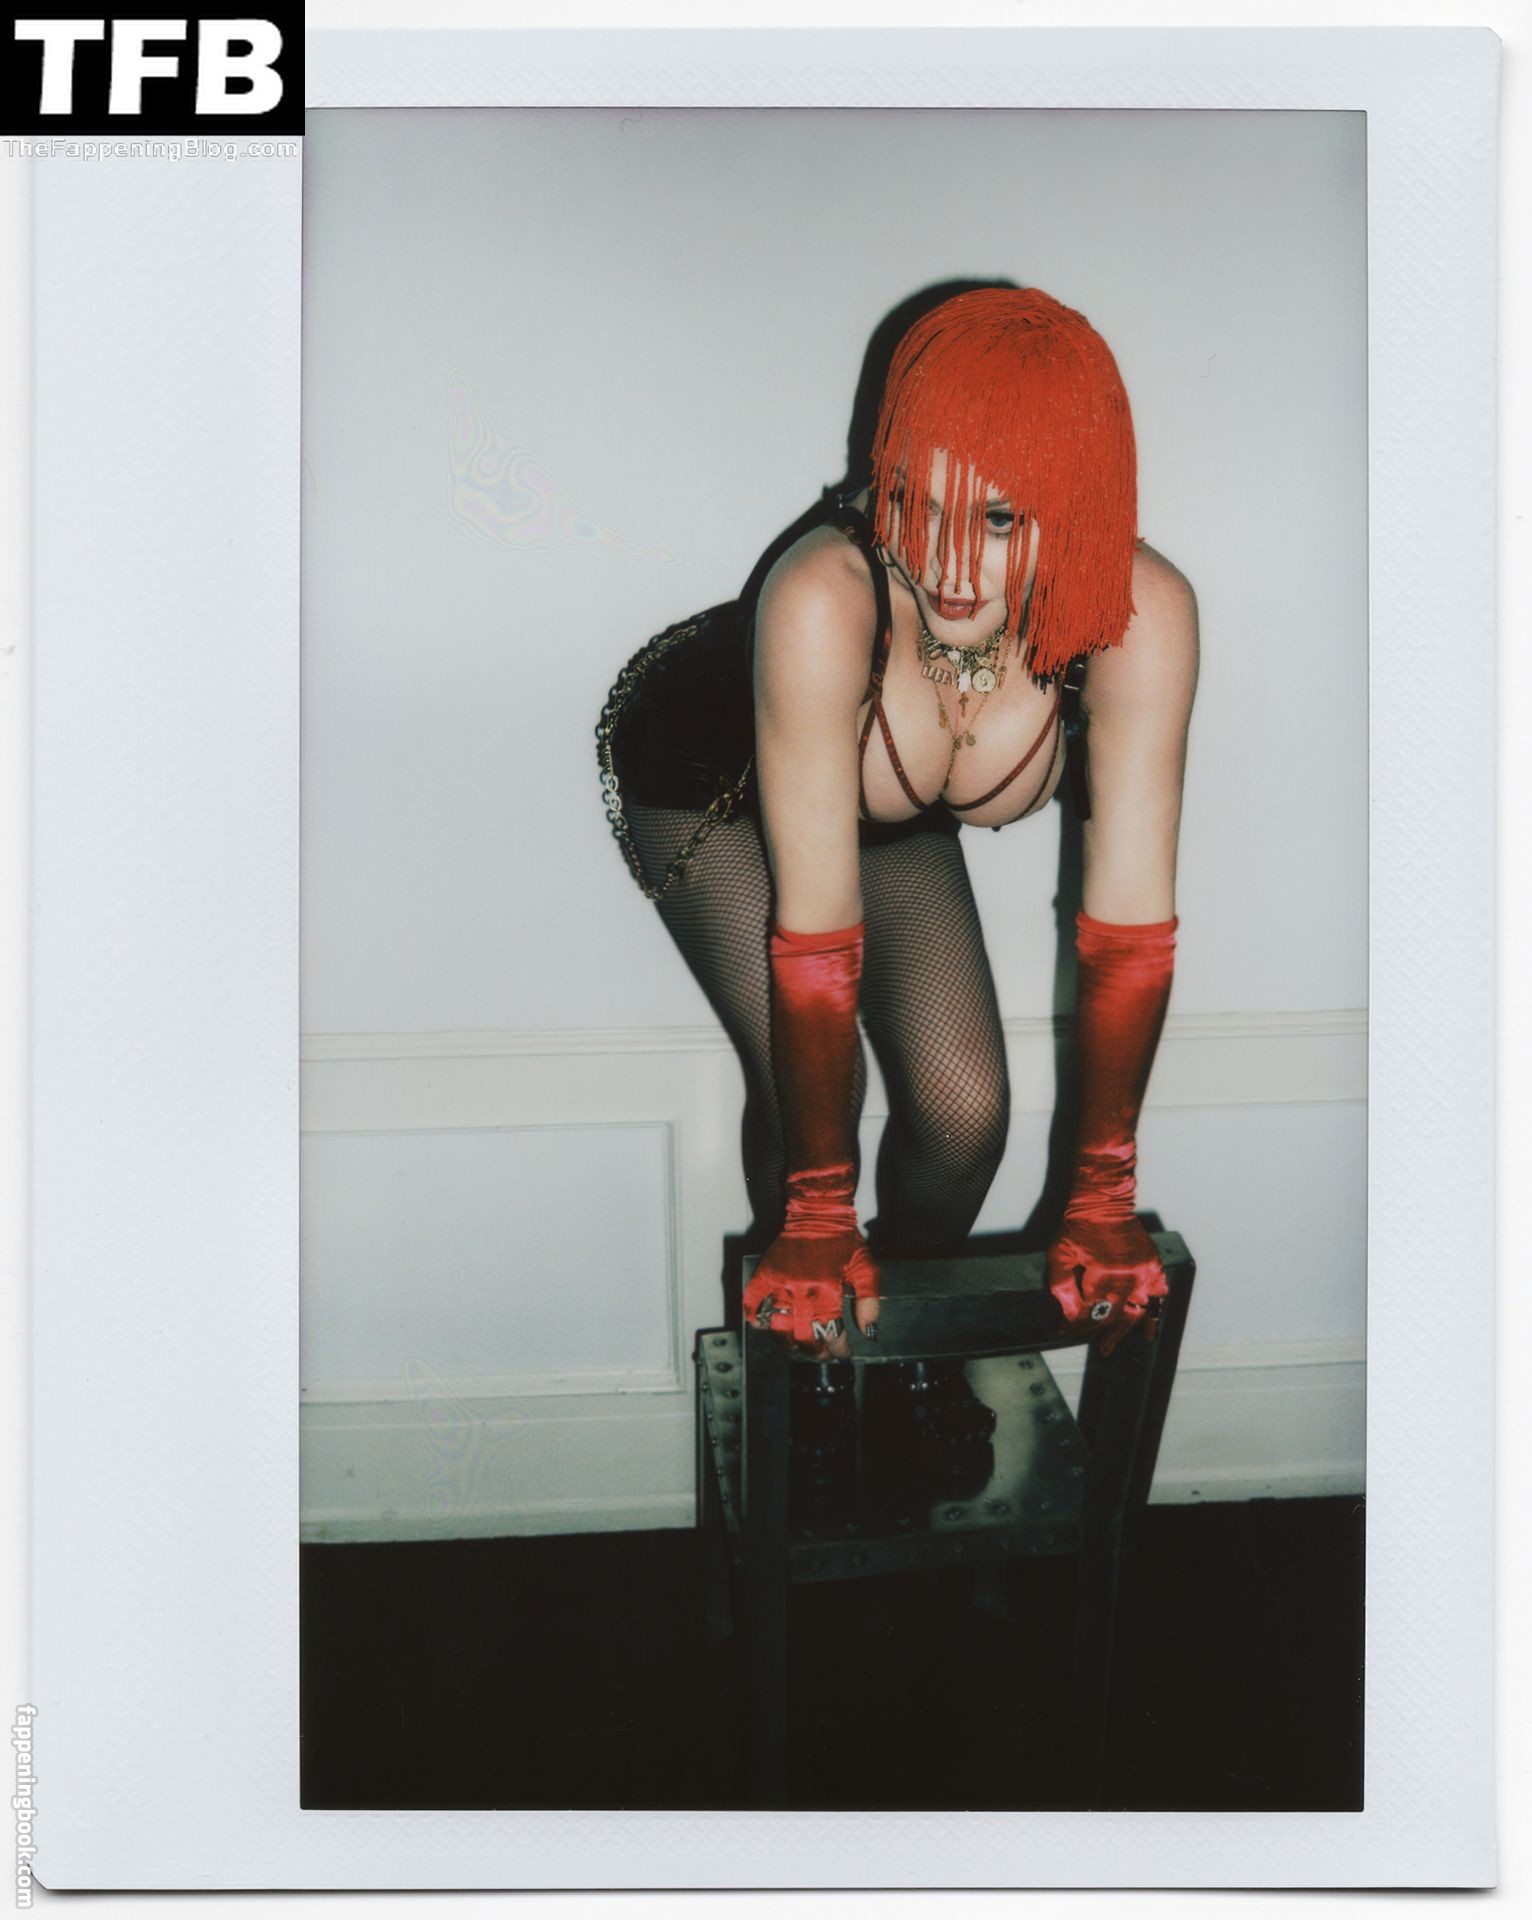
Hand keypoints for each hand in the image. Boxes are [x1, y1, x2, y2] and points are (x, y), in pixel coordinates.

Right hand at [742, 1191, 880, 1360]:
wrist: (818, 1213)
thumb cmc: (843, 1240)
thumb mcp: (866, 1268)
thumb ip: (869, 1301)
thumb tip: (867, 1330)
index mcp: (828, 1288)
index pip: (831, 1331)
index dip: (838, 1348)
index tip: (843, 1353)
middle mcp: (802, 1288)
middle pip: (803, 1336)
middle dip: (815, 1352)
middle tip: (822, 1355)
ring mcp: (780, 1282)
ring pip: (778, 1326)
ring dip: (788, 1344)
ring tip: (797, 1348)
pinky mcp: (765, 1274)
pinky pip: (752, 1301)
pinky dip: (754, 1317)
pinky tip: (762, 1326)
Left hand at [1047, 1213, 1167, 1356]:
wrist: (1104, 1202)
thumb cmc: (1079, 1225)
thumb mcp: (1060, 1254)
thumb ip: (1062, 1286)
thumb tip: (1071, 1316)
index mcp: (1104, 1273)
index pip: (1090, 1310)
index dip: (1076, 1323)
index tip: (1065, 1330)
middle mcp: (1128, 1276)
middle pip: (1112, 1314)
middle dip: (1095, 1329)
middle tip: (1083, 1340)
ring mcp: (1144, 1272)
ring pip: (1134, 1311)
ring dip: (1121, 1330)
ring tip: (1109, 1346)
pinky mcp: (1153, 1266)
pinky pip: (1158, 1295)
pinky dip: (1152, 1313)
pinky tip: (1147, 1330)